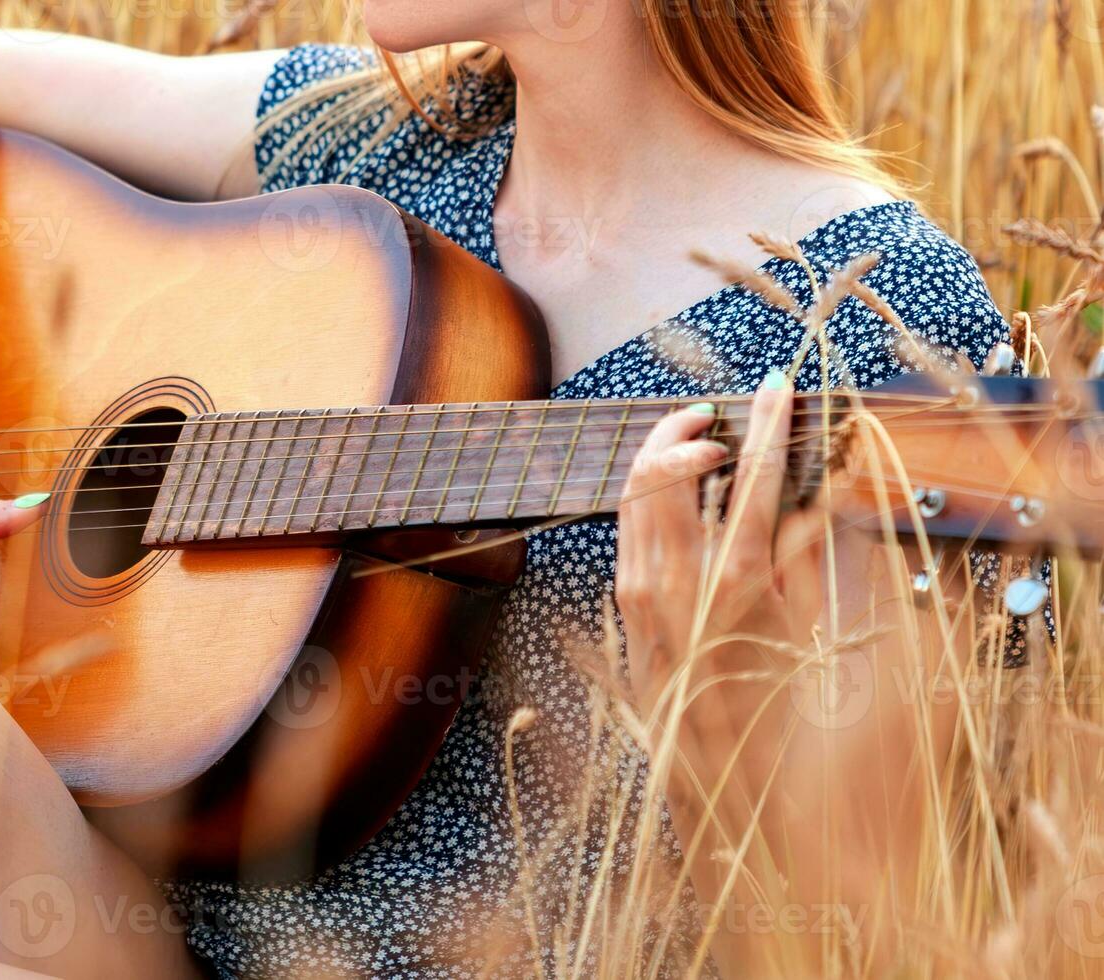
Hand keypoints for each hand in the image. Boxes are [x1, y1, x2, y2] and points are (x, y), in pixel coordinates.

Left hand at [616, 372, 825, 740]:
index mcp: (735, 581)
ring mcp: (640, 598)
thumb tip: (820, 494)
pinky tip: (679, 503)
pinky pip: (627, 537)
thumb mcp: (825, 637)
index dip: (767, 423)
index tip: (778, 388)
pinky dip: (648, 502)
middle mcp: (674, 583)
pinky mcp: (625, 617)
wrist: (732, 801)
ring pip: (633, 497)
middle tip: (717, 414)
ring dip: (660, 458)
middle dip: (686, 427)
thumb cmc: (794, 726)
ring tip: (697, 447)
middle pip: (661, 468)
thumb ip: (818, 556)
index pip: (750, 474)